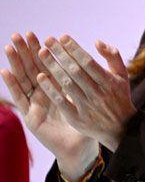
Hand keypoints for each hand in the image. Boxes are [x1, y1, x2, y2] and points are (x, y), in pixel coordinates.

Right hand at [2, 33, 98, 178]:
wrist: (81, 148)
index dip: (44, 50)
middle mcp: (44, 94)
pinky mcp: (30, 116)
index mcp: (59, 88)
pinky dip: (12, 85)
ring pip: (23, 80)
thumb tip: (98, 59)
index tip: (40, 35)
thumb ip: (93, 79)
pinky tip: (5, 71)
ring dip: (16, 63)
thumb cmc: (88, 122)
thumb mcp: (92, 98)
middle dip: (26, 51)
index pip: (49, 64)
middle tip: (20, 34)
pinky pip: (20, 99)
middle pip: (33, 68)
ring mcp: (35, 105)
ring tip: (10, 47)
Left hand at [35, 36, 135, 151]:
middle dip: (61, 54)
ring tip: (41, 53)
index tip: (62, 37)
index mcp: (109, 82)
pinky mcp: (77, 118)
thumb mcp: (122, 75)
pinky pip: (61, 101)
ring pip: (67, 84)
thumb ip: (113, 57)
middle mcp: (98, 93)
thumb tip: (97, 42)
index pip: (88, 62)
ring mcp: (87, 106)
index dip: (74, 49)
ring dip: (53, 68)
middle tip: (47, 41)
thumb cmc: (119, 97)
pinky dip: (51, 89)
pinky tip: (41, 77)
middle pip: (75, 71)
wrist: (121, 128)